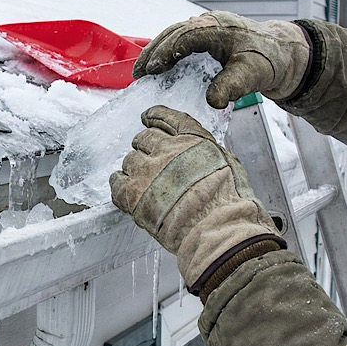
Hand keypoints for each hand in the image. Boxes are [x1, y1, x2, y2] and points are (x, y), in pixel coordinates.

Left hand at [110, 105, 280, 292]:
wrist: (218, 229)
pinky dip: (119, 185)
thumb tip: (195, 152)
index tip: (148, 117)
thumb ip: (206, 151)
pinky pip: (117, 184)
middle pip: (144, 139)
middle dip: (145, 146)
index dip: (155, 116)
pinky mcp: (134, 196)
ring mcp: (148, 173)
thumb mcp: (228, 162)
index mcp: (191, 141)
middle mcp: (167, 151)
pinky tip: (124, 190)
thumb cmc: (230, 202)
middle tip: (149, 158)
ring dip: (135, 167)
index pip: (168, 119)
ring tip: (143, 180)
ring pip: (130, 160)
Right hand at [133, 11, 310, 107]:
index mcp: (217, 27)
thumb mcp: (252, 75)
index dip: (165, 52)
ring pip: (175, 34)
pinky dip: (168, 51)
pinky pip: (182, 40)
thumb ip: (232, 86)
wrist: (284, 53)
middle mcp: (209, 23)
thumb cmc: (269, 60)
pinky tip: (160, 67)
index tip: (151, 69)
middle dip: (153, 51)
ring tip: (142, 70)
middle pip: (173, 32)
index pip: (183, 36)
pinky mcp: (208, 36)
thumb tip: (212, 100)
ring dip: (157, 50)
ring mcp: (208, 27)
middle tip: (137, 72)